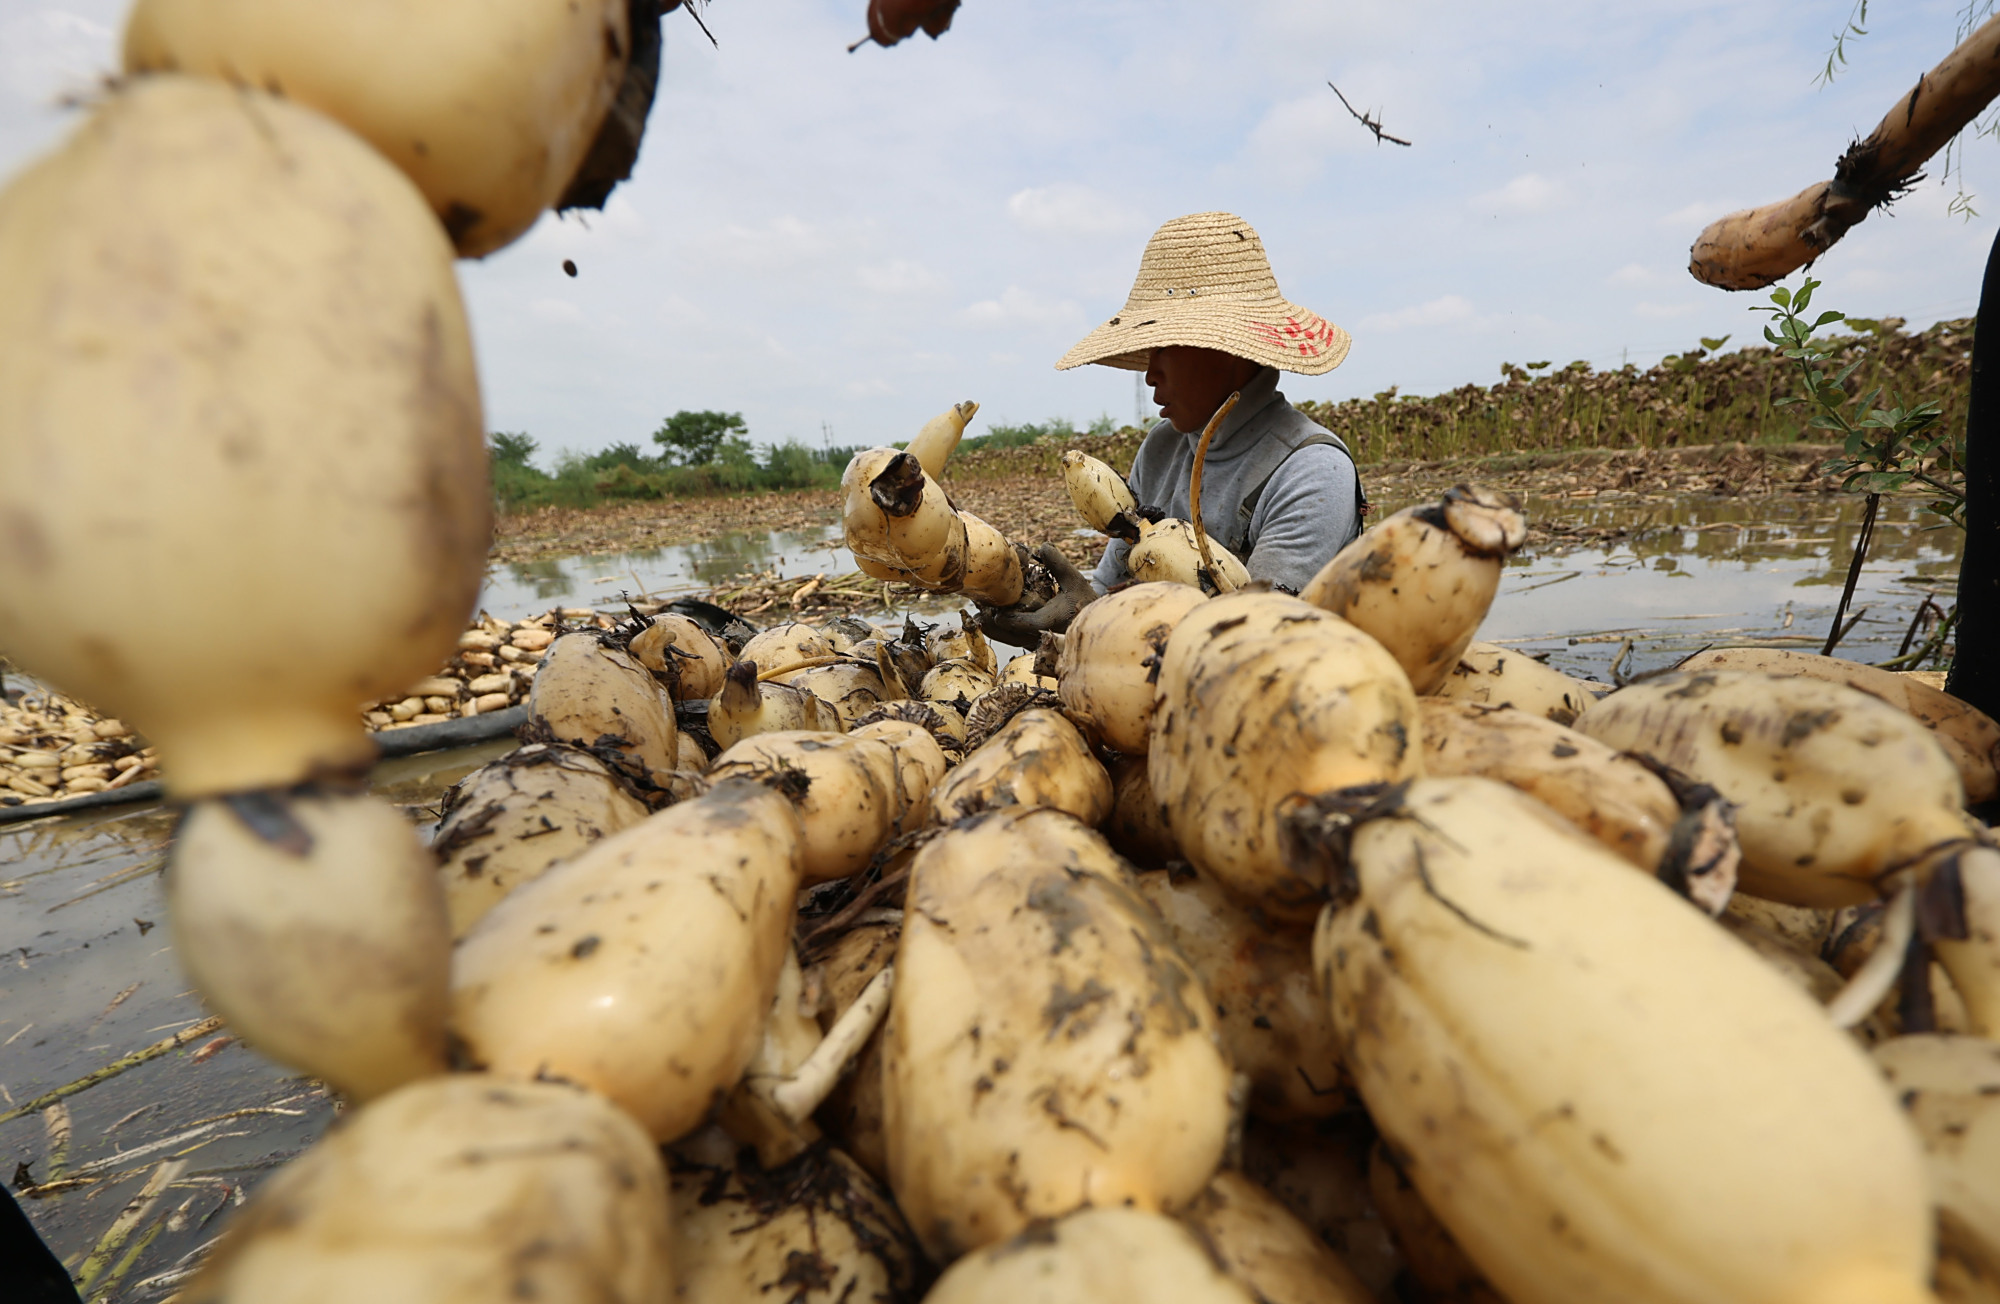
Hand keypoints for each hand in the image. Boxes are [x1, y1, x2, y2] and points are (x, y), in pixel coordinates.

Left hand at [975, 545, 1097, 646]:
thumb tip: (1042, 546)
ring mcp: (1036, 643)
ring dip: (993, 625)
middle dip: (990, 618)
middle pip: (1005, 634)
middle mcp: (1039, 636)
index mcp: (1047, 622)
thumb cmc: (1085, 603)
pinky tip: (993, 616)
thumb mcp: (1075, 580)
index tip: (988, 603)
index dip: (999, 614)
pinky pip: (1012, 640)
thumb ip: (1059, 564)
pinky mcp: (1034, 644)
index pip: (1016, 622)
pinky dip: (1001, 630)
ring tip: (981, 609)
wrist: (1095, 625)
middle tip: (978, 602)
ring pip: (1006, 639)